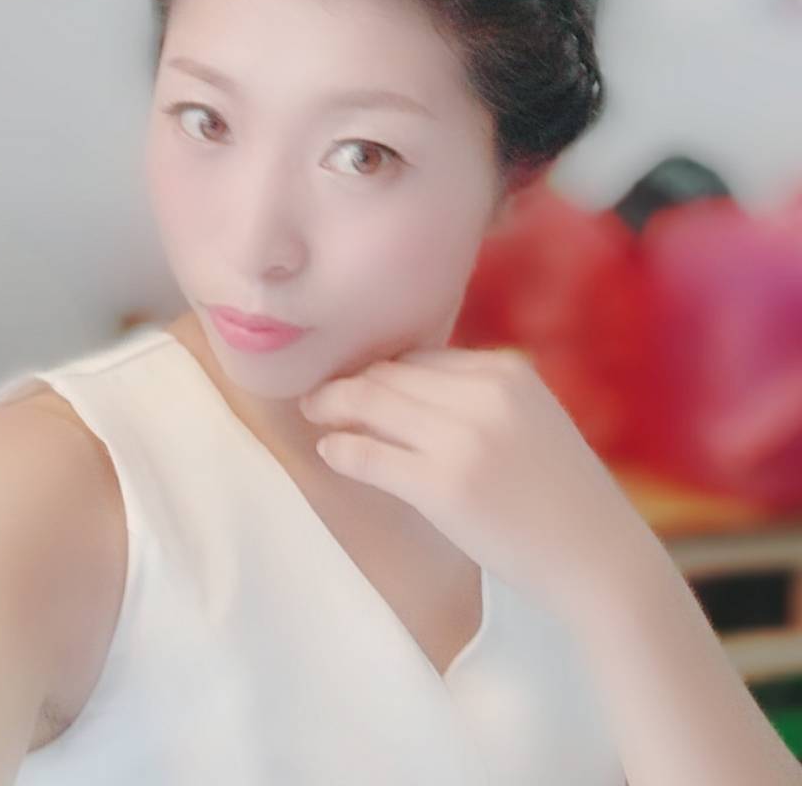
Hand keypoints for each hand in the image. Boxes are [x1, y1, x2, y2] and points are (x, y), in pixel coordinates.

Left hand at [299, 346, 647, 618]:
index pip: (418, 358)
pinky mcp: (443, 486)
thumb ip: (476, 397)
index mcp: (506, 371)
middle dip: (347, 383)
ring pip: (372, 404)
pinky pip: (370, 456)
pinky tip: (330, 451)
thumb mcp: (528, 420)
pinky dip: (342, 449)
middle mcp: (484, 394)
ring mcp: (463, 439)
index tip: (355, 384)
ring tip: (315, 416)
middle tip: (318, 398)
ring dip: (333, 408)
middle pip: (390, 375)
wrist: (601, 557)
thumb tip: (404, 387)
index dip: (379, 371)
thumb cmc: (560, 494)